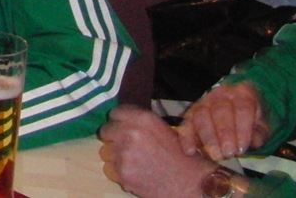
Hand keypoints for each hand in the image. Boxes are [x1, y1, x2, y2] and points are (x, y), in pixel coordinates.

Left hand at [98, 105, 215, 197]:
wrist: (190, 182)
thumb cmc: (180, 154)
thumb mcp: (162, 128)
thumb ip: (140, 122)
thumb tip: (121, 120)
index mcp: (142, 119)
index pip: (115, 113)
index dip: (118, 121)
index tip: (121, 127)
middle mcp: (130, 133)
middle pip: (106, 131)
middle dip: (113, 138)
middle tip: (126, 145)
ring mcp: (124, 154)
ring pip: (105, 151)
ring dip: (114, 155)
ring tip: (131, 160)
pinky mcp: (122, 173)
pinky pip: (109, 169)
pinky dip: (117, 172)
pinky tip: (133, 172)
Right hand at [182, 82, 268, 161]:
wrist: (240, 108)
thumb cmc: (253, 118)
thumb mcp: (263, 125)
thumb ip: (259, 133)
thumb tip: (252, 142)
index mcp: (243, 93)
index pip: (242, 107)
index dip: (242, 129)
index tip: (242, 148)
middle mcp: (221, 94)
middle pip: (220, 111)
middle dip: (224, 134)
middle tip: (228, 154)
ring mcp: (204, 101)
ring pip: (201, 115)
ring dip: (208, 137)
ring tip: (216, 156)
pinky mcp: (191, 112)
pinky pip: (186, 122)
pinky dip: (186, 137)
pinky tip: (190, 151)